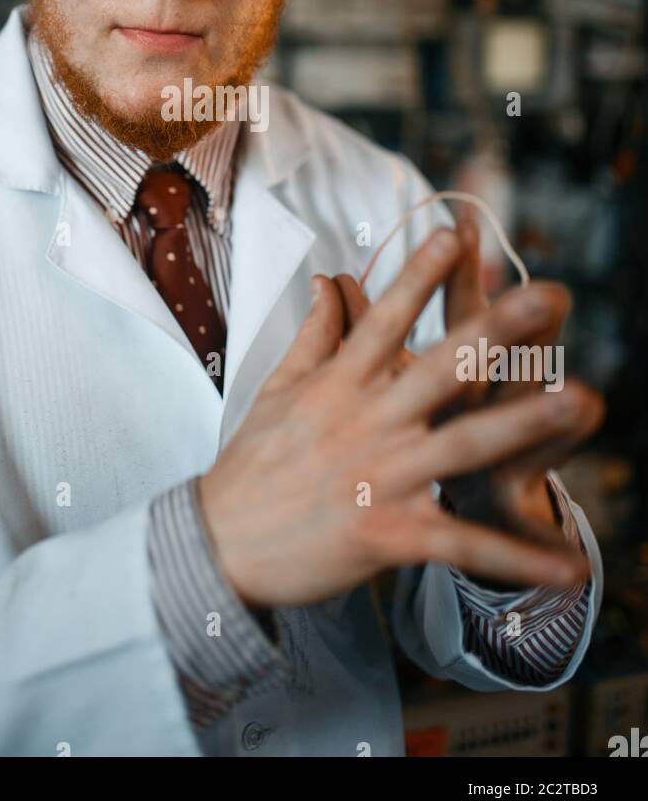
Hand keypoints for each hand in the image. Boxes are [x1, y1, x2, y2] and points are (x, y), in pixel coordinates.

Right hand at [197, 229, 602, 609]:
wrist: (218, 547)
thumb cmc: (251, 464)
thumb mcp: (279, 389)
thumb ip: (316, 333)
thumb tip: (330, 278)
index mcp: (340, 384)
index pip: (385, 319)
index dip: (418, 275)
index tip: (454, 232)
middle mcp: (366, 422)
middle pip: (439, 367)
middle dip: (496, 329)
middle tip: (548, 294)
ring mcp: (380, 477)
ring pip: (463, 443)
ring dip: (526, 423)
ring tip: (583, 400)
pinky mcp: (389, 534)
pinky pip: (463, 544)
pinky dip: (517, 558)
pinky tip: (568, 567)